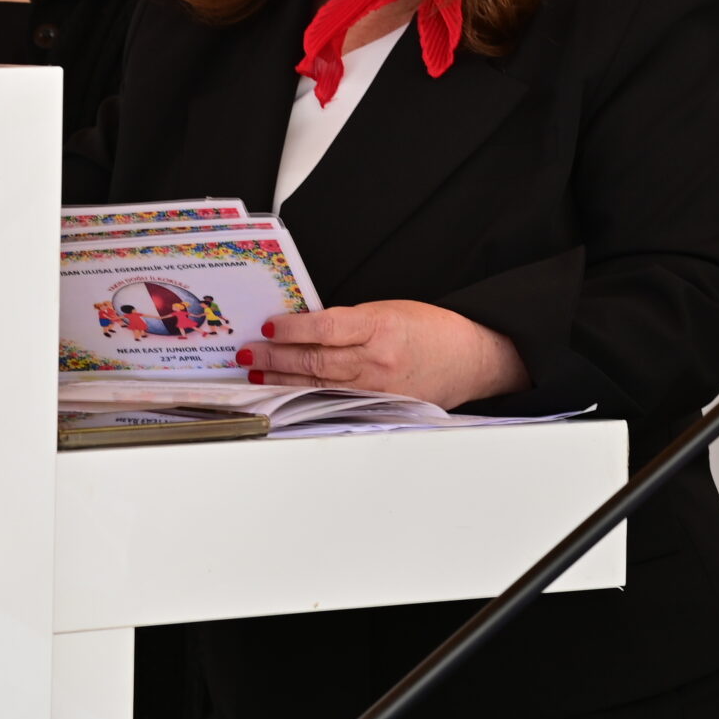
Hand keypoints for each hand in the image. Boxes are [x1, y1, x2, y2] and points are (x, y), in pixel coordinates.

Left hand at [239, 300, 530, 409]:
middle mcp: (377, 362)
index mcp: (381, 327)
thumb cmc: (432, 329)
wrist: (470, 358)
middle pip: (315, 361)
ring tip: (258, 375)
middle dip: (275, 358)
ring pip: (319, 386)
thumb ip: (349, 321)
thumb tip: (304, 327)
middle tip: (248, 354)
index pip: (325, 328)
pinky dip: (308, 398)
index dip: (291, 328)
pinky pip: (336, 402)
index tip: (268, 326)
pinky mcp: (380, 408)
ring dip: (284, 380)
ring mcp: (378, 390)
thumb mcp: (389, 310)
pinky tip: (288, 395)